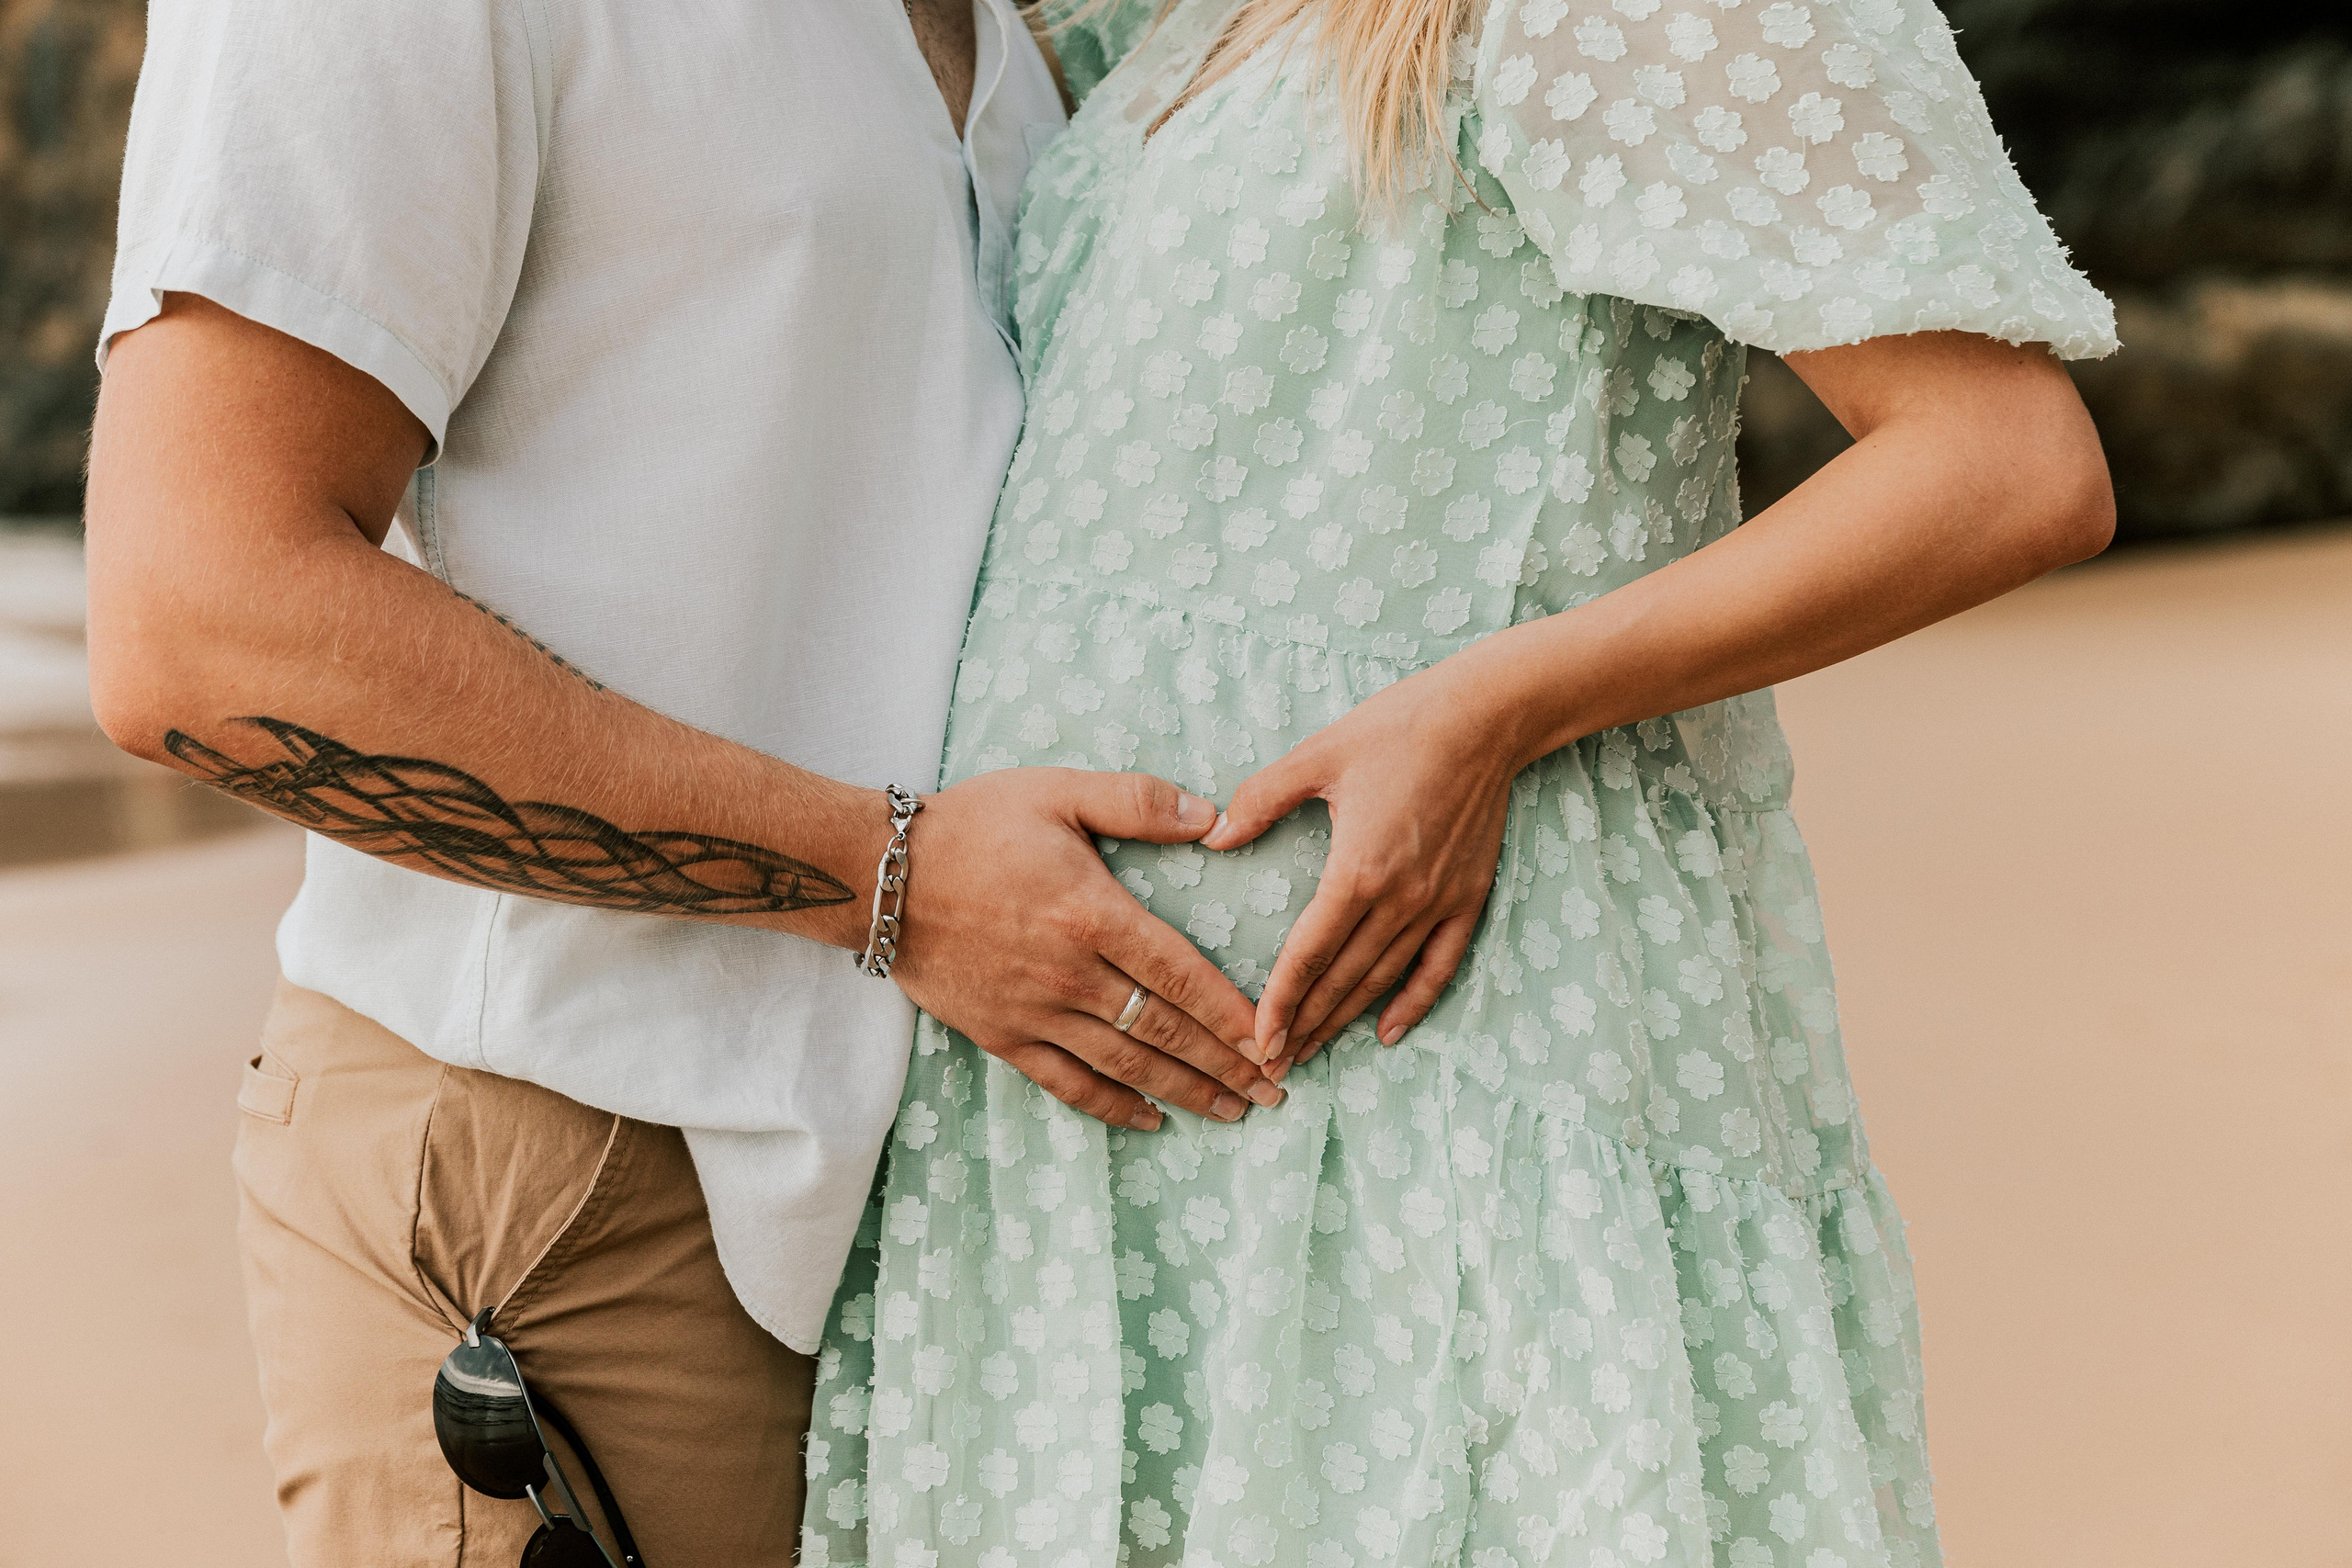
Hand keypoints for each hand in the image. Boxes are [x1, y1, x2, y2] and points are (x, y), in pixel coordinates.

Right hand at [887, 768, 1280, 1129]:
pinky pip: (1066, 1083)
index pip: (1180, 974)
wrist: (878, 876)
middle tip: (1276, 1089)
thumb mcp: (1056, 792)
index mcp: (1091, 913)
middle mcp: (1069, 973)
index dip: (1232, 1013)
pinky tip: (1149, 1120)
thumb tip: (1213, 816)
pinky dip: (1111, 1106)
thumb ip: (1136, 802)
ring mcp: (1034, 1012)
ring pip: (1125, 1064)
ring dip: (1184, 1091)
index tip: (1275, 1038)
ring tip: (1232, 1112)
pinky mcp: (1000, 1035)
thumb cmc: (972, 825)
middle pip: (1164, 1029)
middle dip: (1226, 1064)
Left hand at [1202, 655, 1530, 1073]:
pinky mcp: (1468, 898)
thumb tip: (1215, 837)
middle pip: (1342, 980)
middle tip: (1271, 1067)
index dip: (1280, 1003)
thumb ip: (1260, 800)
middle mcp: (1399, 899)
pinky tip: (1390, 1031)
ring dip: (1346, 1021)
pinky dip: (1414, 1002)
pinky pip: (1439, 965)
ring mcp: (1438, 903)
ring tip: (1313, 1053)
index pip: (1308, 954)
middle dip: (1304, 1026)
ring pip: (1384, 979)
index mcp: (1356, 870)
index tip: (1257, 1041)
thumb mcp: (1317, 755)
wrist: (1486, 717)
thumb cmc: (1397, 728)